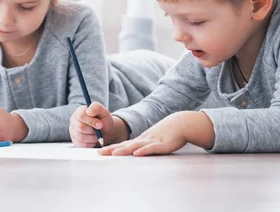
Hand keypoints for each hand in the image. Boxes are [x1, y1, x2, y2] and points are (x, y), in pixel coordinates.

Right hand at [69, 102, 119, 147]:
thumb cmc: (103, 121)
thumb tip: (89, 111)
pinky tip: (93, 139)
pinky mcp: (75, 141)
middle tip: (99, 130)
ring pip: (81, 137)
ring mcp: (73, 131)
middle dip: (93, 130)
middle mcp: (74, 121)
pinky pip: (82, 144)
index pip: (81, 116)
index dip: (91, 121)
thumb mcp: (104, 112)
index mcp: (79, 111)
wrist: (106, 132)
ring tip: (97, 134)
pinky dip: (91, 143)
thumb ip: (96, 107)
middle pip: (80, 127)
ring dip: (93, 137)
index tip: (100, 124)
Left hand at [98, 111, 213, 155]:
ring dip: (124, 150)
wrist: (180, 124)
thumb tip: (133, 154)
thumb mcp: (152, 140)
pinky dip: (144, 151)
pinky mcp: (162, 145)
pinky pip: (151, 148)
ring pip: (136, 146)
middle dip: (112, 149)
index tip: (99, 151)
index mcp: (140, 140)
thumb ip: (143, 146)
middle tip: (99, 153)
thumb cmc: (166, 133)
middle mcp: (143, 140)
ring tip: (113, 153)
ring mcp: (152, 141)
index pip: (123, 144)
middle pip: (125, 145)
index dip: (111, 148)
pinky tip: (136, 153)